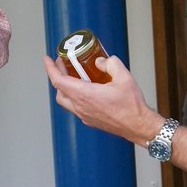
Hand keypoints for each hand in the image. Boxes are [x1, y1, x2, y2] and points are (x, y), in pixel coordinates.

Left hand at [43, 54, 161, 144]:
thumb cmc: (132, 106)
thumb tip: (101, 62)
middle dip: (57, 76)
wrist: (138, 126)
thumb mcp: (124, 77)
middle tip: (62, 65)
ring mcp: (84, 116)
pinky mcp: (89, 121)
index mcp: (85, 95)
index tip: (47, 59)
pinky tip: (85, 89)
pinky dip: (74, 96)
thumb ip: (110, 64)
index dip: (50, 68)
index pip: (59, 81)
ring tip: (73, 76)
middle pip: (59, 91)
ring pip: (65, 101)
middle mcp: (81, 107)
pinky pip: (75, 107)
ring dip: (65, 87)